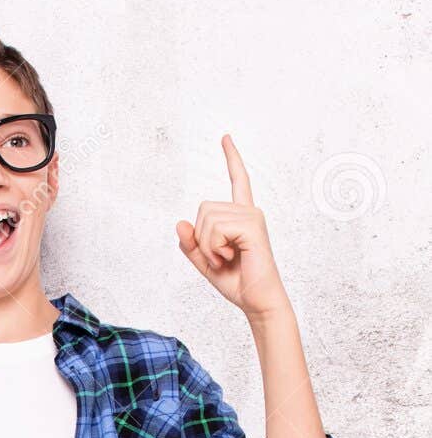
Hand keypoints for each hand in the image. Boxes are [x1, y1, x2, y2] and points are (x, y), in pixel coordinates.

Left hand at [176, 134, 290, 319]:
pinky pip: (216, 230)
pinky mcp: (252, 226)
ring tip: (225, 259)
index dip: (231, 158)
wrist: (256, 301)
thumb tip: (180, 222)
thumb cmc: (236, 282)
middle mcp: (249, 211)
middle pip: (203, 209)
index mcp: (240, 216)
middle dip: (200, 238)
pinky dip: (214, 249)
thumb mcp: (205, 263)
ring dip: (207, 246)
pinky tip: (229, 258)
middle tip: (218, 258)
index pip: (238, 180)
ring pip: (206, 219)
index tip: (226, 137)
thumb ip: (190, 245)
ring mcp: (252, 216)